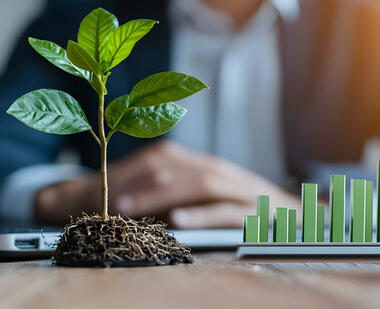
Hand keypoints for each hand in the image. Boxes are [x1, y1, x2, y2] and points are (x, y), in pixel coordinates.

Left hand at [35, 141, 299, 227]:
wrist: (296, 214)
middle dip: (133, 183)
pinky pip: (227, 211)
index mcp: (198, 163)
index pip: (157, 158)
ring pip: (197, 183)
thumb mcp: (195, 198)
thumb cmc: (236, 207)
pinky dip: (201, 215)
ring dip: (159, 195)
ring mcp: (238, 188)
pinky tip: (177, 221)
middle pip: (172, 166)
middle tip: (101, 202)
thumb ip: (151, 198)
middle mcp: (216, 169)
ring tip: (127, 209)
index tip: (91, 191)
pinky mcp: (256, 212)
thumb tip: (82, 200)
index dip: (123, 171)